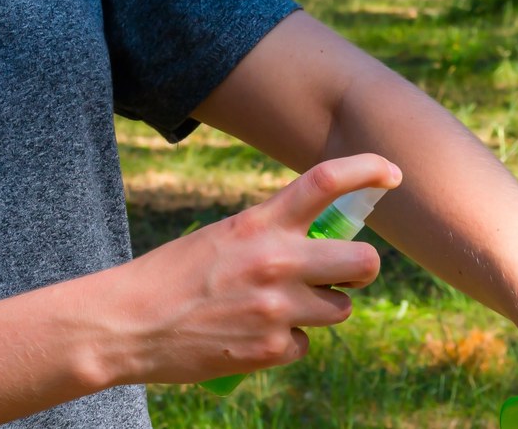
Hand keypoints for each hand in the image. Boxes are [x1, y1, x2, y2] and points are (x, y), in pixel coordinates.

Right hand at [92, 154, 400, 385]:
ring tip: (280, 307)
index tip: (392, 174)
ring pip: (340, 309)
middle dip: (363, 270)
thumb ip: (274, 234)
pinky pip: (306, 343)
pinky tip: (254, 335)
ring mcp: (277, 307)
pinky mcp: (271, 348)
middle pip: (365, 262)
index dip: (368, 169)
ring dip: (322, 309)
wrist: (124, 324)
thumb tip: (324, 244)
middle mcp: (277, 260)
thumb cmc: (174, 276)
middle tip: (346, 273)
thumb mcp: (225, 236)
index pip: (326, 180)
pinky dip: (289, 342)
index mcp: (261, 222)